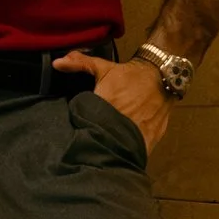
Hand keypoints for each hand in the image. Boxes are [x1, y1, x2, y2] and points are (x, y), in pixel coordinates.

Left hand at [52, 51, 169, 153]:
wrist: (161, 77)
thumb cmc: (128, 75)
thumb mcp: (103, 67)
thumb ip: (79, 63)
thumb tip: (56, 63)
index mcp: (106, 105)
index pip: (86, 125)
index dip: (80, 131)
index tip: (76, 133)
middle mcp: (120, 122)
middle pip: (100, 141)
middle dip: (94, 142)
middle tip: (87, 144)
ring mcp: (136, 134)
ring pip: (117, 151)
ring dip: (110, 151)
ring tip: (101, 152)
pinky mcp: (149, 141)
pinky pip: (134, 155)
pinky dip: (126, 155)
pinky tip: (118, 155)